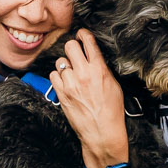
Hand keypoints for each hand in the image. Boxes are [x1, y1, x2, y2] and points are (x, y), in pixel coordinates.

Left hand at [47, 30, 128, 167]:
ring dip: (65, 65)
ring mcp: (71, 84)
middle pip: (70, 46)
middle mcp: (84, 74)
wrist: (102, 132)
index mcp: (99, 70)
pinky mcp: (61, 93)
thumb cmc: (111, 111)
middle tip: (75, 54)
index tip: (82, 35)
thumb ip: (103, 68)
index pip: (88, 42)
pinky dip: (58, 77)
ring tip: (72, 74)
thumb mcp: (114, 85)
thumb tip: (94, 57)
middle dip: (72, 48)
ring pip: (60, 61)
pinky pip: (53, 75)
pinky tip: (65, 83)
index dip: (83, 34)